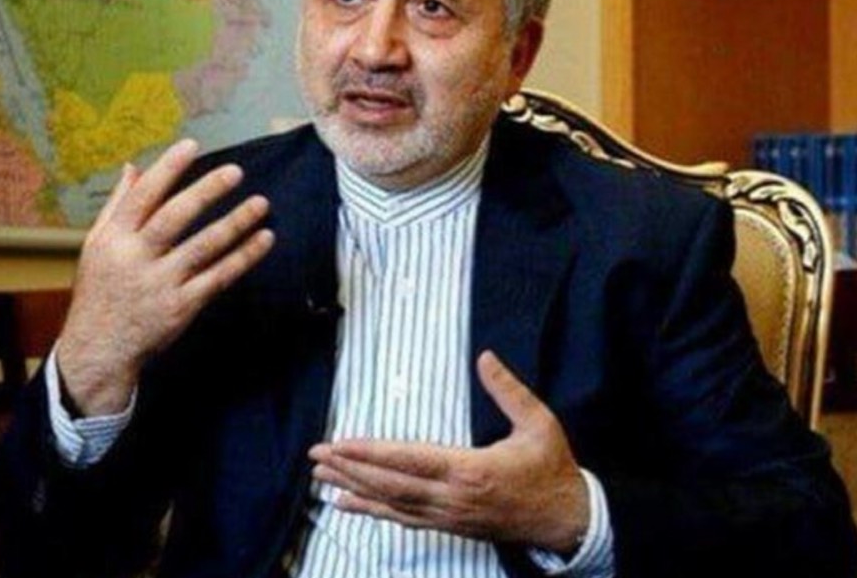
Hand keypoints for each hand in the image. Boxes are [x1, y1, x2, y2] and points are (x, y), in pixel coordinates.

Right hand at [56, 139, 274, 415]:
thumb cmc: (100, 292)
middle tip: (235, 172)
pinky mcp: (181, 307)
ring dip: (235, 224)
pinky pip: (218, 277)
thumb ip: (117, 206)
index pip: (143, 196)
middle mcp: (136, 259)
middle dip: (206, 192)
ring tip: (261, 204)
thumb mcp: (96, 246)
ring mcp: (160, 284)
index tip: (191, 146)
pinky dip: (243, 258)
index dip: (167, 169)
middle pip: (175, 218)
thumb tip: (132, 167)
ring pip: (203, 247)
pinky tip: (263, 240)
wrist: (99, 350)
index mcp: (114, 239)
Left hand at [309, 350, 588, 552]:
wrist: (566, 519)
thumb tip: (485, 356)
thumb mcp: (539, 423)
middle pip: (390, 484)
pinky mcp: (448, 526)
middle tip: (316, 455)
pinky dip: (371, 511)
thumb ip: (509, 390)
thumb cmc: (551, 468)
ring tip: (320, 475)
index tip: (340, 443)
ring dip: (353, 488)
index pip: (409, 459)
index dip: (371, 452)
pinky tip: (346, 504)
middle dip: (350, 469)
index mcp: (470, 468)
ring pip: (391, 504)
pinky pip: (402, 519)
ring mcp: (448, 516)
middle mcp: (452, 497)